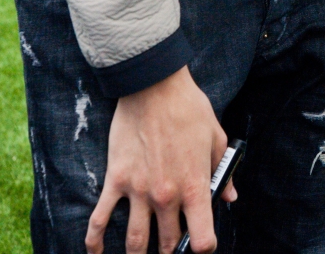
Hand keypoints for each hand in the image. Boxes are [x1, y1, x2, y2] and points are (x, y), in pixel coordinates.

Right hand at [87, 66, 235, 253]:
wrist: (154, 87)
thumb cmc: (189, 109)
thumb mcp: (216, 139)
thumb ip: (224, 173)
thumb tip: (230, 196)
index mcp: (195, 187)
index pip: (202, 238)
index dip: (204, 248)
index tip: (202, 245)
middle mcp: (166, 196)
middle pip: (169, 244)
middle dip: (172, 252)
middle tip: (172, 249)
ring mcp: (138, 191)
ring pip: (135, 241)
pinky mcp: (116, 180)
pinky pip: (100, 218)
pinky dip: (95, 242)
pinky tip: (97, 252)